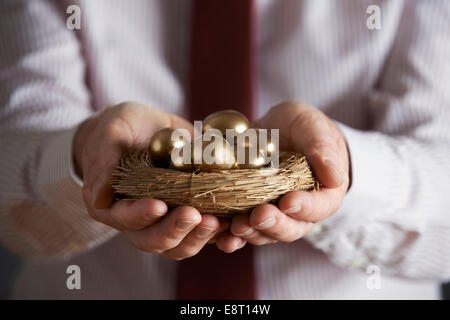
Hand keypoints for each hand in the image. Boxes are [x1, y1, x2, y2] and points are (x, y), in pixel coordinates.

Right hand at [74, 102, 228, 259]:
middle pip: (154, 240)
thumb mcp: (111, 134)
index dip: (141, 215)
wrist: (145, 130)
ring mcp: (165, 221)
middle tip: (195, 215)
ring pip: (179, 244)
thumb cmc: (122, 129)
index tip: (159, 205)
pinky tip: (232, 222)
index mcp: (113, 206)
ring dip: (198, 237)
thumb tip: (98, 198)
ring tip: (217, 222)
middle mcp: (138, 221)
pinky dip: (217, 233)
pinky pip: (202, 233)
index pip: (124, 218)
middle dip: (175, 230)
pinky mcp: (188, 216)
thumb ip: (103, 161)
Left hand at [216, 101, 349, 249]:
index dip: (306, 208)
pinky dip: (229, 234)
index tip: (289, 201)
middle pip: (290, 228)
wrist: (279, 131)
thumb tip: (335, 177)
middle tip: (259, 215)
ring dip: (250, 233)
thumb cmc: (303, 129)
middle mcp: (299, 211)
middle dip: (274, 225)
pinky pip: (241, 229)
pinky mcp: (249, 212)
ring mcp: (273, 214)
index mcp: (323, 193)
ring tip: (236, 227)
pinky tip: (219, 233)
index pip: (320, 207)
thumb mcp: (313, 128)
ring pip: (264, 233)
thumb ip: (322, 149)